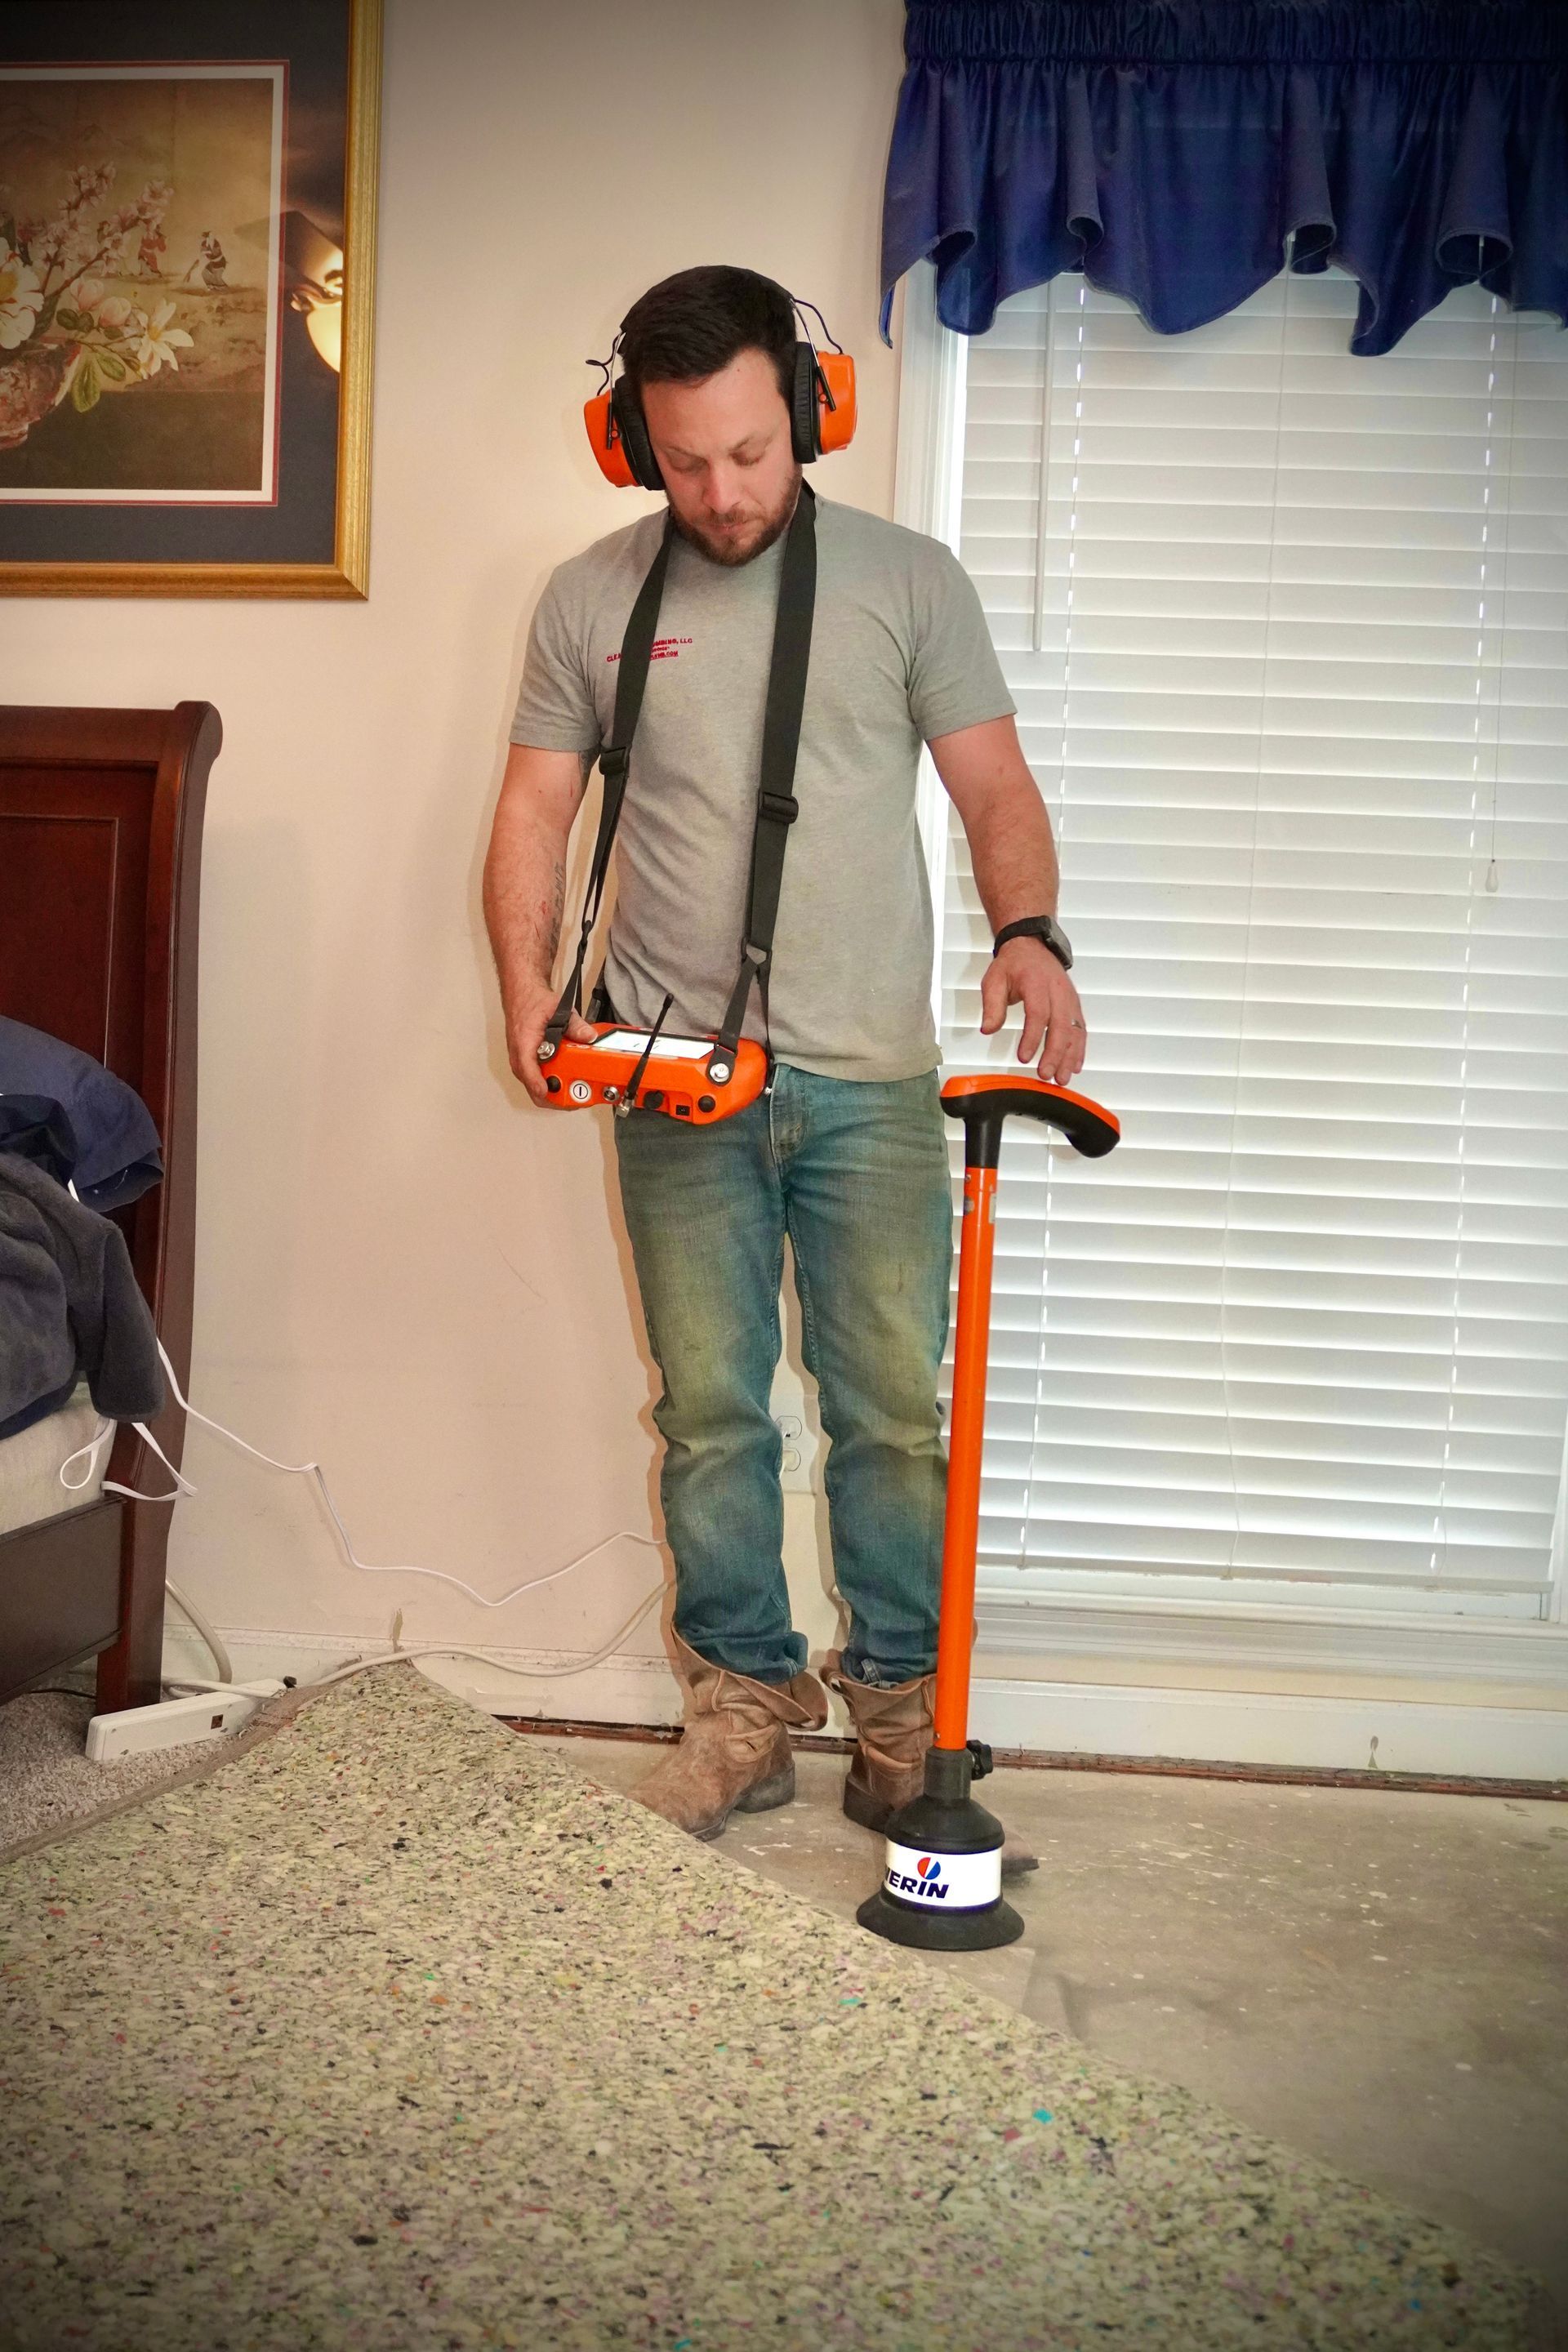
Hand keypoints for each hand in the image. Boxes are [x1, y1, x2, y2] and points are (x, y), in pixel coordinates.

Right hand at [504, 975, 595, 1106]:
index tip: (551, 1092)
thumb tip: (589, 1037)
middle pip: (533, 1088)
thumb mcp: (558, 1009)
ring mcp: (522, 1062)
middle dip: (554, 1097)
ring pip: (535, 1087)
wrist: (522, 994)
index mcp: (523, 1044)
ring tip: (575, 1091)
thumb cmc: (533, 1002)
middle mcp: (519, 1057)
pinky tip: (566, 1080)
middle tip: (576, 1097)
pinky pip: (537, 1080)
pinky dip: (551, 1083)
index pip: (527, 1071)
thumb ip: (575, 1025)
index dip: (539, 1086)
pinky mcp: (527, 1063)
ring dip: (554, 1092)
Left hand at [980, 937, 1086, 1085]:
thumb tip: (988, 1029)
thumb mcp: (994, 980)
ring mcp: (1069, 999)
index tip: (1024, 1057)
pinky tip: (1074, 1066)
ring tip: (1061, 1078)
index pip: (1038, 1013)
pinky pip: (1080, 1030)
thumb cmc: (1014, 964)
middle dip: (1054, 1054)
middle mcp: (1058, 991)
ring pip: (1074, 1031)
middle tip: (1045, 1075)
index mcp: (1037, 983)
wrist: (1032, 946)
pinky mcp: (1074, 1006)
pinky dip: (1079, 1049)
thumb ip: (992, 1006)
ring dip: (1069, 1057)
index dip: (1032, 1038)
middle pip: (1061, 1025)